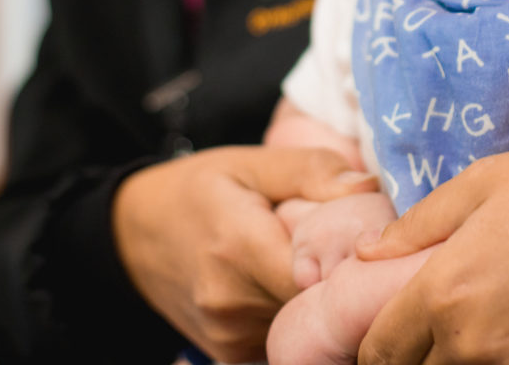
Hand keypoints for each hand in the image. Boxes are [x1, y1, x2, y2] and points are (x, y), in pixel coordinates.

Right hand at [112, 144, 377, 361]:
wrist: (130, 236)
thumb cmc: (195, 190)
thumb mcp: (249, 163)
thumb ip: (311, 171)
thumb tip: (372, 187)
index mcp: (241, 247)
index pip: (322, 277)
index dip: (357, 267)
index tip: (378, 249)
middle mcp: (233, 301)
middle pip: (317, 307)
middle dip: (345, 284)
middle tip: (359, 255)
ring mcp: (230, 335)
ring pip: (304, 330)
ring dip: (322, 304)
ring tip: (325, 270)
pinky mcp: (229, 354)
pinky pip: (282, 344)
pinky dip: (300, 323)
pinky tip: (298, 293)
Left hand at [354, 128, 508, 364]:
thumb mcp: (481, 184)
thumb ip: (415, 227)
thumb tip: (365, 255)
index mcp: (444, 293)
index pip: (381, 352)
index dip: (376, 349)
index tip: (389, 339)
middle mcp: (478, 346)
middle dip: (416, 363)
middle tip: (431, 339)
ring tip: (477, 344)